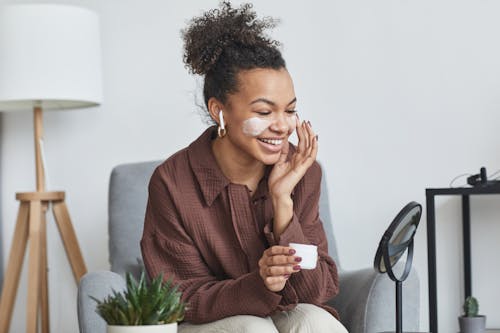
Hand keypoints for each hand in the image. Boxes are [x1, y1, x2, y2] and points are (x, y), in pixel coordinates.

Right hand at [258, 246, 301, 291]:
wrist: (274, 281)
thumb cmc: (280, 267)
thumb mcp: (283, 260)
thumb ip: (288, 257)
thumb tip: (298, 257)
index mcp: (267, 254)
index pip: (273, 249)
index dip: (283, 250)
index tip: (294, 251)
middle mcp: (263, 261)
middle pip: (274, 259)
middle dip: (287, 259)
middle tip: (298, 259)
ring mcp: (263, 271)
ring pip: (272, 270)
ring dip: (286, 269)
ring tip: (296, 268)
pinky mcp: (266, 280)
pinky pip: (271, 280)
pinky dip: (279, 278)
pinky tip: (287, 277)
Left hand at [268, 117, 317, 236]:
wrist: (276, 193)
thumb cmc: (277, 181)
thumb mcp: (278, 161)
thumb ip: (282, 151)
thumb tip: (282, 139)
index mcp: (295, 158)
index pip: (300, 142)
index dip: (299, 131)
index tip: (297, 120)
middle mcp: (301, 160)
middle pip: (306, 142)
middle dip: (305, 130)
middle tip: (303, 120)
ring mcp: (303, 164)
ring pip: (310, 147)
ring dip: (310, 135)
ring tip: (308, 125)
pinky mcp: (302, 168)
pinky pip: (310, 156)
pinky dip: (313, 147)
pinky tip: (314, 138)